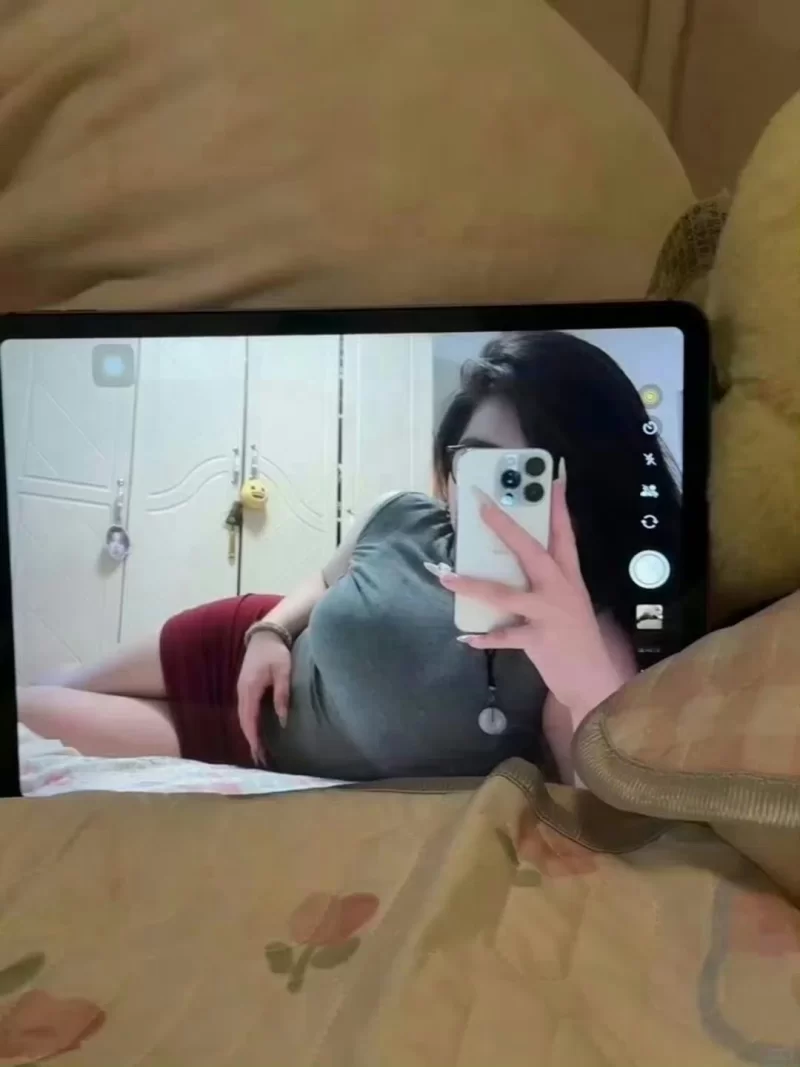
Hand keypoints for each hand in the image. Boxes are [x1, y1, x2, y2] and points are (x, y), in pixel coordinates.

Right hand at [236, 630, 291, 764]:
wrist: (265, 635)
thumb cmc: (276, 652)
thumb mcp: (283, 671)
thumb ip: (282, 694)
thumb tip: (282, 720)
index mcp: (250, 689)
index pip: (250, 719)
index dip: (253, 737)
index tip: (258, 753)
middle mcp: (242, 691)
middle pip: (243, 721)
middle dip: (250, 740)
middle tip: (259, 759)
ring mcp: (241, 689)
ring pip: (242, 717)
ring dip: (249, 733)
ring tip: (257, 750)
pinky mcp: (244, 687)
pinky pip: (244, 710)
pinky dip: (248, 724)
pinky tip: (255, 731)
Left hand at [439, 474, 629, 718]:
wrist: (594, 680)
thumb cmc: (576, 639)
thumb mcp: (569, 603)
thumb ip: (546, 583)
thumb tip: (514, 564)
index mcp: (569, 578)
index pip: (565, 535)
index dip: (559, 506)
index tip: (554, 478)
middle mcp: (559, 590)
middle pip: (530, 551)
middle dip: (505, 527)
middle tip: (482, 506)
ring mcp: (548, 613)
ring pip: (504, 594)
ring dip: (472, 585)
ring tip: (447, 578)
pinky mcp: (538, 639)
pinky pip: (504, 636)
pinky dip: (485, 637)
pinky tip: (466, 637)